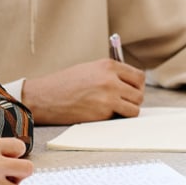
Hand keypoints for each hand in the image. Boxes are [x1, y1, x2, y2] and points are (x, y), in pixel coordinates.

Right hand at [21, 58, 145, 124]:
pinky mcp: (103, 114)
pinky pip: (120, 118)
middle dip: (133, 100)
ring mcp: (108, 97)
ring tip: (114, 109)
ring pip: (134, 108)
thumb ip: (110, 74)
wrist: (46, 96)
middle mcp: (111, 80)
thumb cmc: (66, 83)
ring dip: (127, 111)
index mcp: (108, 65)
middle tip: (123, 103)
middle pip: (139, 94)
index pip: (138, 77)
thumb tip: (130, 84)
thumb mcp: (90, 69)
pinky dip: (116, 118)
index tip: (132, 91)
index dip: (137, 86)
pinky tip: (102, 114)